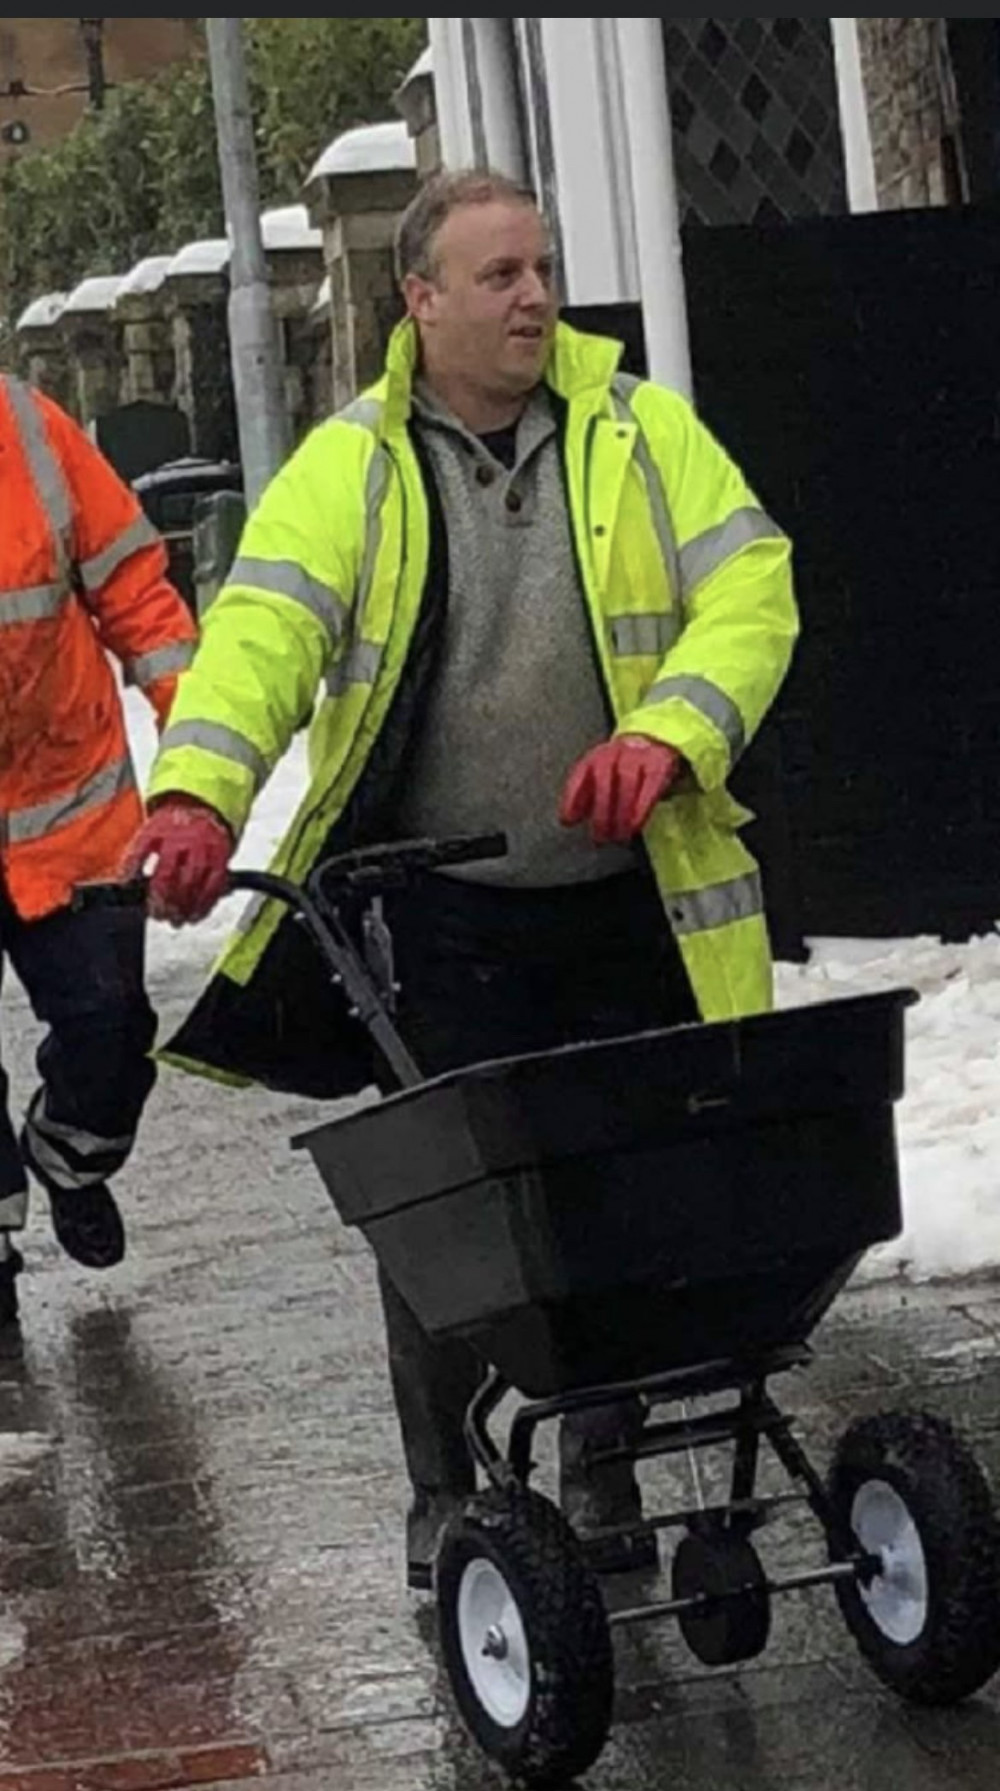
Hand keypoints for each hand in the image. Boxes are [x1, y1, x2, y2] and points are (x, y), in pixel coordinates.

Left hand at [120, 797, 233, 925]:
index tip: (136, 896)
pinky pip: (215, 886)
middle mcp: (185, 838)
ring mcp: (205, 848)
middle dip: (164, 901)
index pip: (146, 855)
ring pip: (194, 883)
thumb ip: (135, 856)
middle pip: (172, 876)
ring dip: (184, 907)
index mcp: (162, 830)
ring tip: (176, 921)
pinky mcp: (222, 857)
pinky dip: (205, 905)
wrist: (202, 808)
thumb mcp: (149, 833)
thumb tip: (124, 881)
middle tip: (158, 915)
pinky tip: (195, 916)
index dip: (141, 880)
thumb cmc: (171, 827)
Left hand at [560, 735, 682, 845]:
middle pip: (603, 780)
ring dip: (621, 813)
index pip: (580, 774)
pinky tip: (635, 825)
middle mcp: (614, 752)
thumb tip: (568, 820)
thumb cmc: (621, 770)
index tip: (568, 821)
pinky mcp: (659, 764)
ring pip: (626, 783)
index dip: (572, 798)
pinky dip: (641, 808)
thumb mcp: (599, 778)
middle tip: (600, 837)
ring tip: (619, 836)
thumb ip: (583, 797)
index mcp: (595, 756)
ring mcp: (637, 756)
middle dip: (600, 812)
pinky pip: (650, 787)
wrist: (653, 743)